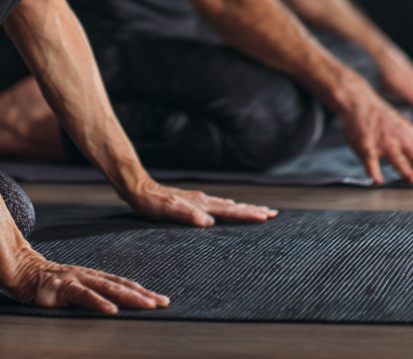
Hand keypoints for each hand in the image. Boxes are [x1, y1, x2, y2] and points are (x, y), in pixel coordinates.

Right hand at [8, 249, 169, 314]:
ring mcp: (76, 280)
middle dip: (143, 295)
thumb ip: (92, 296)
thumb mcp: (75, 290)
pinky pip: (83, 297)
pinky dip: (99, 303)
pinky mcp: (63, 289)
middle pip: (121, 286)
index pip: (123, 284)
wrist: (23, 273)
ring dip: (129, 297)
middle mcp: (89, 276)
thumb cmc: (51, 286)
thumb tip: (113, 308)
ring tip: (146, 305)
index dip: (143, 291)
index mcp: (94, 277)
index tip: (162, 300)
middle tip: (163, 303)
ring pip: (107, 289)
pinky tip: (112, 310)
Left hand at [122, 180, 276, 227]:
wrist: (139, 189)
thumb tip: (209, 223)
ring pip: (227, 205)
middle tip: (273, 213)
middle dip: (253, 210)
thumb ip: (188, 216)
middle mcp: (203, 200)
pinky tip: (230, 209)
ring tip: (259, 211)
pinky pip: (218, 206)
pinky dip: (231, 208)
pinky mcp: (193, 202)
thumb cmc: (153, 203)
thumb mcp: (168, 211)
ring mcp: (199, 200)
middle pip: (234, 206)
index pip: (231, 210)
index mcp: (202, 204)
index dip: (249, 214)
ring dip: (244, 208)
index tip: (267, 216)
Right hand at [334, 74, 412, 183]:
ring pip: (397, 159)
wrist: (357, 102)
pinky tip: (377, 180)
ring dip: (407, 171)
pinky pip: (370, 161)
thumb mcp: (402, 126)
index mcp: (409, 134)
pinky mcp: (366, 147)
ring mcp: (382, 143)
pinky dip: (374, 170)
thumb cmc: (380, 116)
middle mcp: (398, 139)